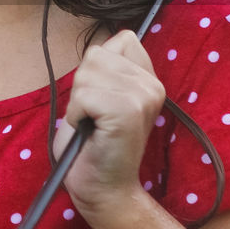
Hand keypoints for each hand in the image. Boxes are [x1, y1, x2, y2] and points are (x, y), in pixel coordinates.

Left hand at [54, 29, 164, 224]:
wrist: (103, 189)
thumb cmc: (94, 145)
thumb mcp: (101, 96)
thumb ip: (107, 69)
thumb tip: (111, 40)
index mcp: (149, 79)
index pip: (121, 39)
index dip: (98, 68)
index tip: (101, 100)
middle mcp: (152, 84)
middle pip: (96, 54)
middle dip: (83, 85)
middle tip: (94, 116)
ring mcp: (143, 96)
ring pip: (87, 72)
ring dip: (79, 101)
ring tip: (92, 124)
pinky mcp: (127, 110)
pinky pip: (84, 95)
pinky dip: (77, 114)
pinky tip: (90, 132)